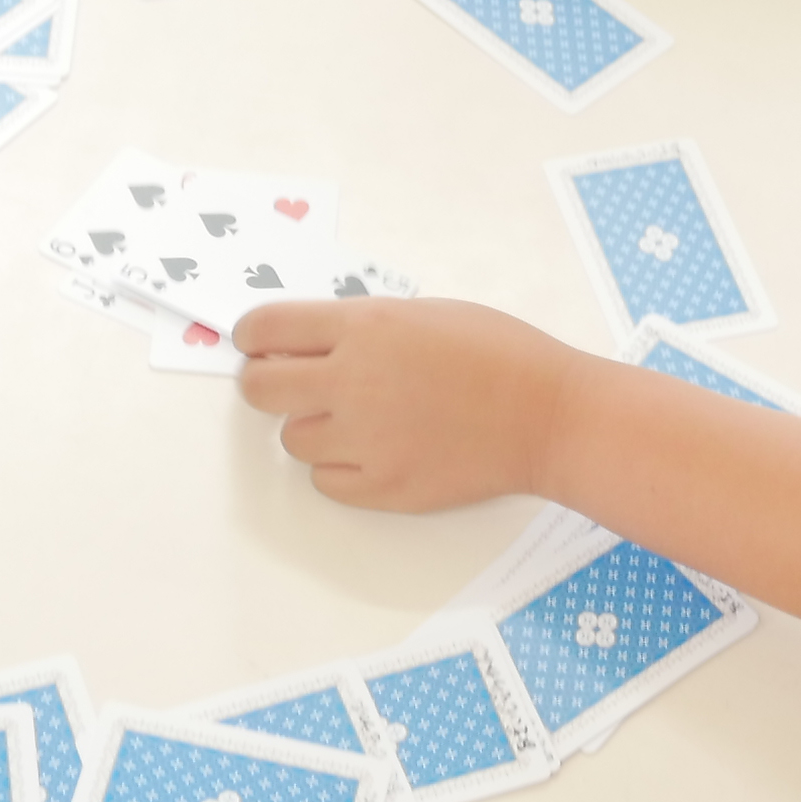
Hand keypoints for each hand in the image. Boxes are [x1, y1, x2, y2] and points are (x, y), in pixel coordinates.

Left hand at [232, 296, 574, 510]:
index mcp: (365, 328)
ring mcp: (364, 439)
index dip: (252, 336)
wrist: (548, 415)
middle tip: (281, 385)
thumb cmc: (500, 354)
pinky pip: (325, 481)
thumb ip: (362, 327)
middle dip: (263, 384)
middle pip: (259, 389)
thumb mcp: (424, 314)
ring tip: (358, 420)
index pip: (266, 328)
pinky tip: (376, 451)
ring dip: (312, 429)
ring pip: (292, 440)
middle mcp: (352, 382)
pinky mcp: (381, 487)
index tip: (256, 344)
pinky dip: (340, 468)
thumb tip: (308, 344)